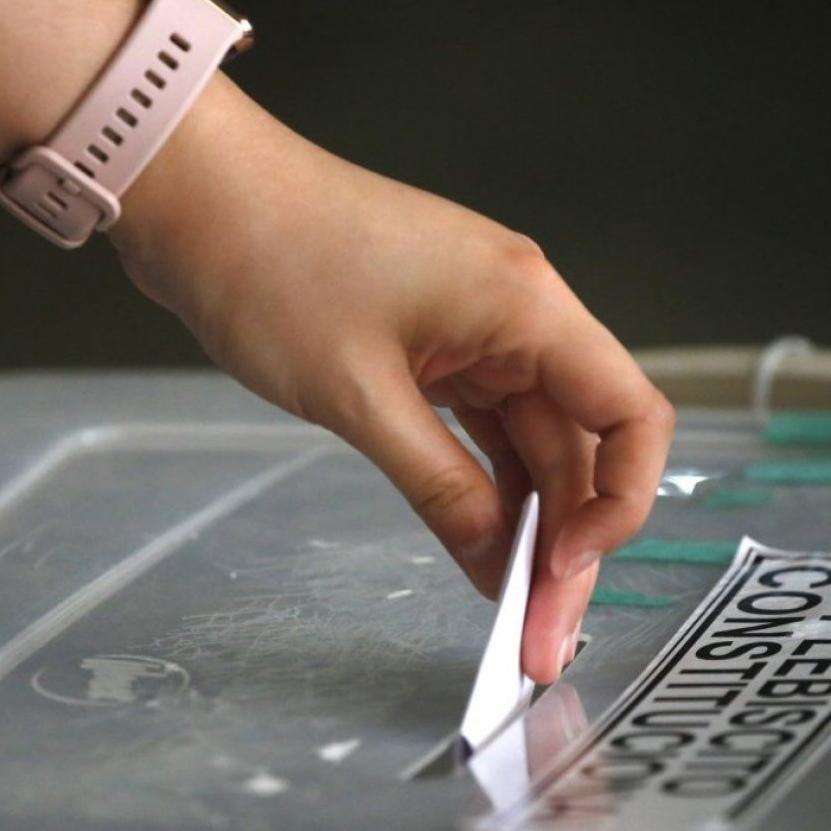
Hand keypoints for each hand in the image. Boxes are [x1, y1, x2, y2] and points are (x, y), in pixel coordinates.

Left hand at [112, 78, 673, 683]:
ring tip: (511, 608)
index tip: (566, 570)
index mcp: (527, 304)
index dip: (621, 503)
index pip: (631, 414)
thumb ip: (442, 487)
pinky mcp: (433, 339)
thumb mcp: (359, 398)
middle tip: (538, 634)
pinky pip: (482, 424)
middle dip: (568, 539)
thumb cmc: (273, 266)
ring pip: (531, 440)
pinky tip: (479, 544)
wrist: (199, 195)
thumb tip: (500, 564)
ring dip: (527, 520)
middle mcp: (518, 312)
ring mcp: (476, 325)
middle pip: (580, 442)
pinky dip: (483, 483)